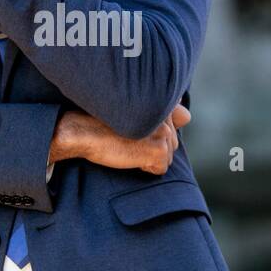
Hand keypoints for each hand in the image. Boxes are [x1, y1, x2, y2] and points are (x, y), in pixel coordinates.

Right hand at [49, 105, 190, 175]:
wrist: (83, 131)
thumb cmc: (103, 122)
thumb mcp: (135, 114)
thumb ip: (165, 113)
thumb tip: (187, 115)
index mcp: (161, 101)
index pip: (175, 124)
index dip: (153, 133)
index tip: (135, 130)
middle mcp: (166, 115)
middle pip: (171, 143)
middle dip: (152, 147)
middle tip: (128, 139)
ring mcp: (163, 132)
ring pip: (166, 157)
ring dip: (148, 158)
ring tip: (128, 146)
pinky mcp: (157, 150)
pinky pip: (159, 169)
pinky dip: (145, 168)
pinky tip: (130, 156)